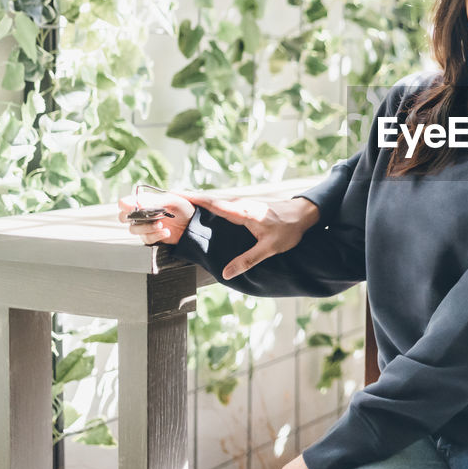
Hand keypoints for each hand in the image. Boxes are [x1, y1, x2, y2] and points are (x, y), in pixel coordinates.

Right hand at [117, 190, 195, 245]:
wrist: (194, 224)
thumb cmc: (184, 209)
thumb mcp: (172, 200)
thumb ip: (154, 201)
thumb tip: (138, 203)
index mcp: (145, 201)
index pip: (126, 203)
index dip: (125, 205)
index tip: (131, 207)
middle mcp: (142, 214)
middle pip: (124, 217)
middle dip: (132, 218)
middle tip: (143, 216)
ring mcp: (146, 226)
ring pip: (133, 229)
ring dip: (146, 227)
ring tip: (160, 224)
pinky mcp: (152, 237)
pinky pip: (146, 239)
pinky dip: (156, 235)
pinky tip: (166, 232)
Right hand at [181, 193, 319, 279]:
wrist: (303, 214)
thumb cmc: (289, 229)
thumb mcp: (269, 248)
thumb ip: (248, 260)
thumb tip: (226, 274)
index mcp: (242, 211)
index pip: (212, 203)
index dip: (192, 199)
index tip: (172, 195)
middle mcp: (239, 204)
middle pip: (207, 199)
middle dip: (186, 198)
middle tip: (164, 199)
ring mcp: (241, 204)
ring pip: (213, 201)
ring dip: (195, 200)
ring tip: (173, 203)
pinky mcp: (243, 207)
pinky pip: (220, 204)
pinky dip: (206, 204)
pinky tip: (198, 210)